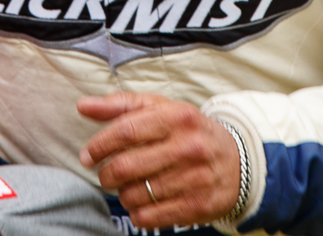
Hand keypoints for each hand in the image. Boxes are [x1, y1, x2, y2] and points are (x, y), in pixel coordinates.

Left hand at [79, 93, 240, 229]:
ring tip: (126, 188)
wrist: (238, 161)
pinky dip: (137, 213)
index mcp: (176, 117)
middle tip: (105, 175)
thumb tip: (83, 106)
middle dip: (106, 174)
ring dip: (122, 194)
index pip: (126, 131)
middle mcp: (188, 147)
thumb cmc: (188, 131)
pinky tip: (140, 204)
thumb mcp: (160, 109)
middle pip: (127, 166)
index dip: (99, 145)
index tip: (87, 155)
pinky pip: (151, 217)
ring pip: (136, 194)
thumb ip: (121, 105)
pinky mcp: (199, 206)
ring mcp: (195, 178)